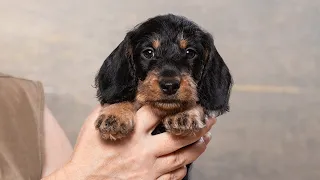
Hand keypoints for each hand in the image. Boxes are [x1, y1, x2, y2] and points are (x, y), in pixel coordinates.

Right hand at [42, 105, 215, 179]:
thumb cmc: (88, 153)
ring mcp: (149, 169)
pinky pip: (173, 176)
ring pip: (181, 156)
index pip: (158, 112)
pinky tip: (187, 162)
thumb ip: (114, 109)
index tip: (185, 99)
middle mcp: (144, 150)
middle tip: (210, 118)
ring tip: (207, 137)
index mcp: (132, 131)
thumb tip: (128, 97)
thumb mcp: (95, 124)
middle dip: (198, 125)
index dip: (173, 103)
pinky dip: (183, 168)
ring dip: (197, 146)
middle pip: (178, 135)